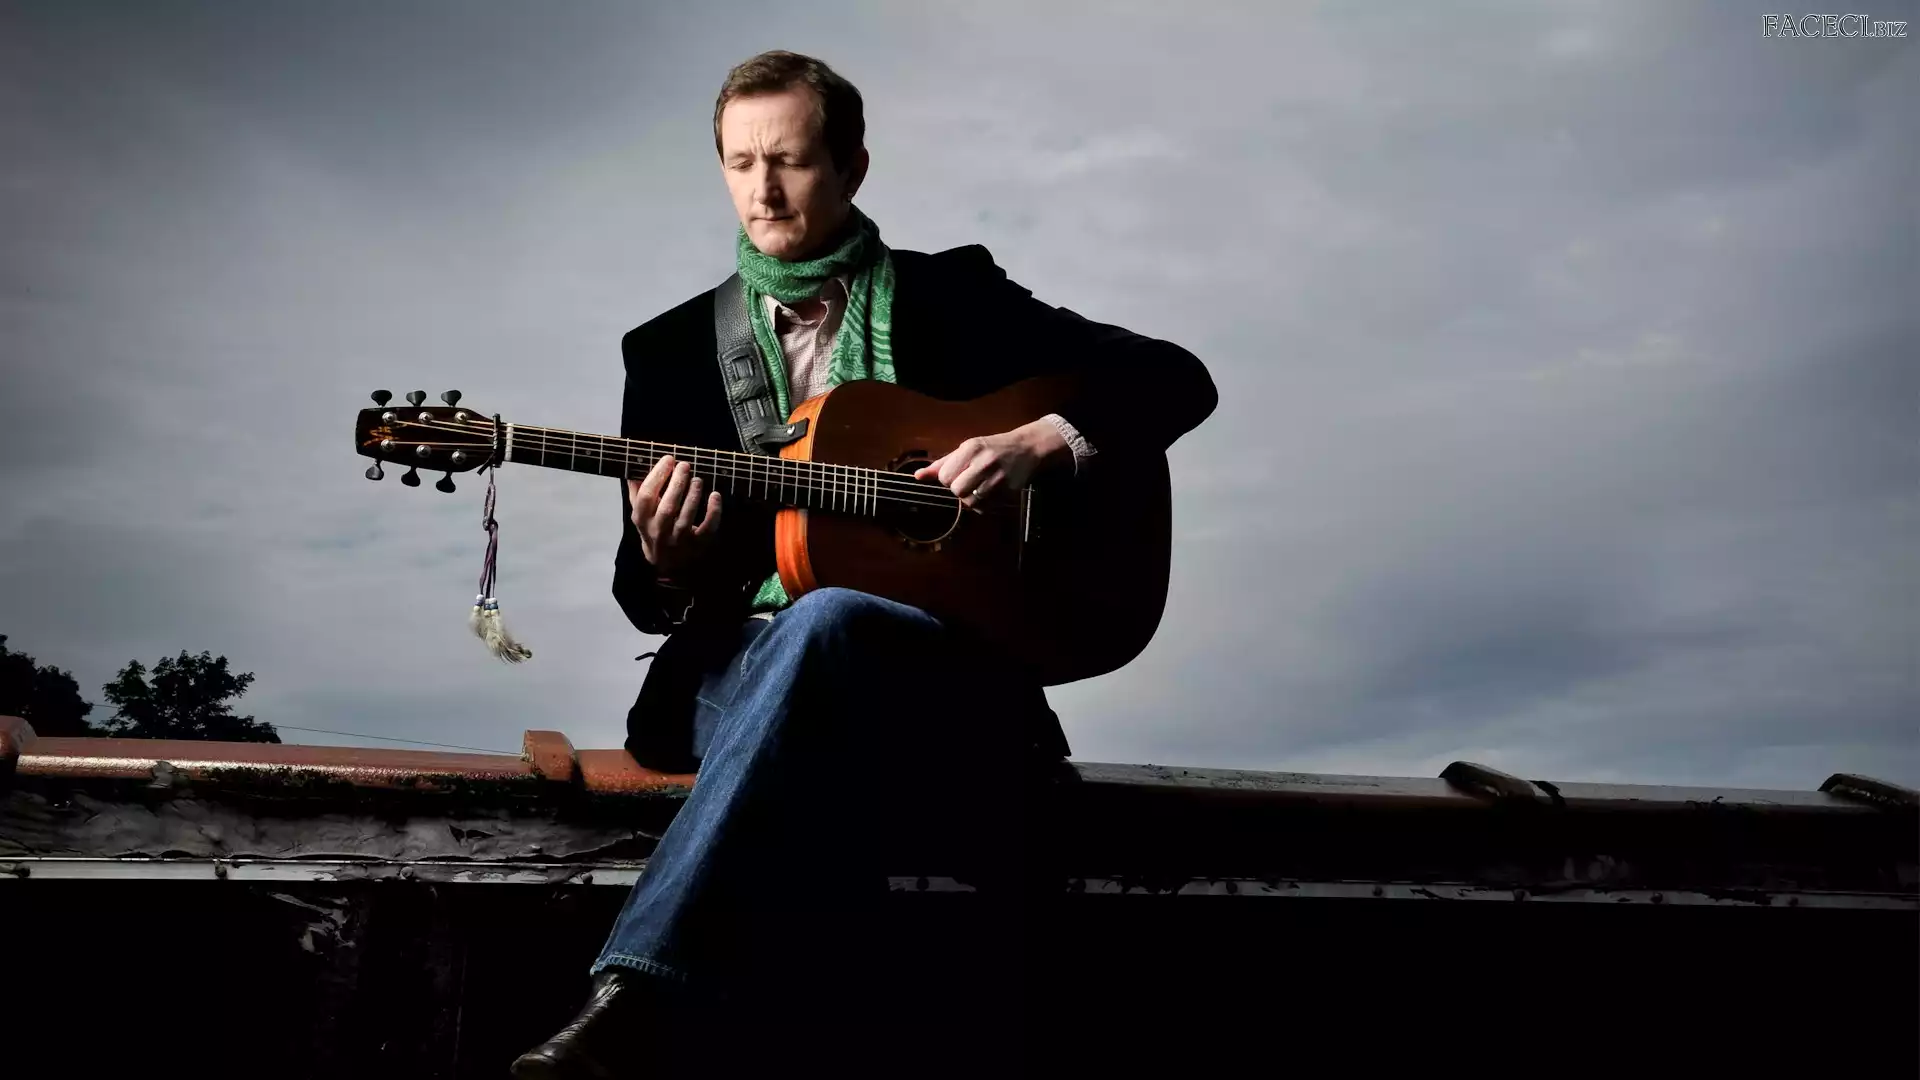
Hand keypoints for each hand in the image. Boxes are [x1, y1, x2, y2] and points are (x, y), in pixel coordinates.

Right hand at [629, 455, 722, 581]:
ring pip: (686, 518)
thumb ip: (637, 492)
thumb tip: (634, 467)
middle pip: (667, 507)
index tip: (668, 459)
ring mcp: (678, 540)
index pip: (646, 496)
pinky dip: (713, 512)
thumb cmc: (653, 529)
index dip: (657, 475)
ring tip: (697, 479)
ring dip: (693, 496)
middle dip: (677, 483)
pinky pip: (707, 529)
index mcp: (642, 520)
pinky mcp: (697, 544)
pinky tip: (715, 496)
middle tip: (685, 465)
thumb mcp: (641, 513)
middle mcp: (658, 531)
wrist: (666, 562)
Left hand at [913, 419, 1070, 506]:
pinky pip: (985, 508)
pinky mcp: (1008, 490)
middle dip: (958, 490)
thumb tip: (917, 476)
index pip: (945, 476)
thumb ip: (942, 463)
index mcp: (971, 448)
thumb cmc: (991, 448)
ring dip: (970, 499)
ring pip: (971, 502)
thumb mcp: (966, 449)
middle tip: (967, 482)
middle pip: (957, 490)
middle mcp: (984, 462)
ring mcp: (998, 477)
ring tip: (978, 487)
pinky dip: (983, 504)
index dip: (947, 479)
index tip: (956, 474)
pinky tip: (988, 492)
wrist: (1026, 448)